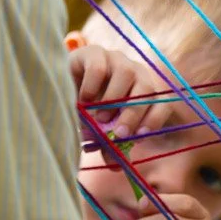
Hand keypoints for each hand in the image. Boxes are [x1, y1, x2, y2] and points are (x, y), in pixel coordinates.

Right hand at [67, 44, 162, 161]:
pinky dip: (92, 86)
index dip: (154, 119)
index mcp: (144, 92)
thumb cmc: (87, 110)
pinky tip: (82, 98)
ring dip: (113, 100)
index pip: (162, 103)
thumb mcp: (100, 131)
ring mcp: (116, 59)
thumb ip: (109, 146)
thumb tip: (116, 167)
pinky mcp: (94, 52)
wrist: (58, 85)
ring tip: (99, 118)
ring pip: (126, 74)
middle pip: (146, 89)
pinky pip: (100, 68)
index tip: (140, 136)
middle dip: (134, 114)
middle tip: (119, 133)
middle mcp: (135, 72)